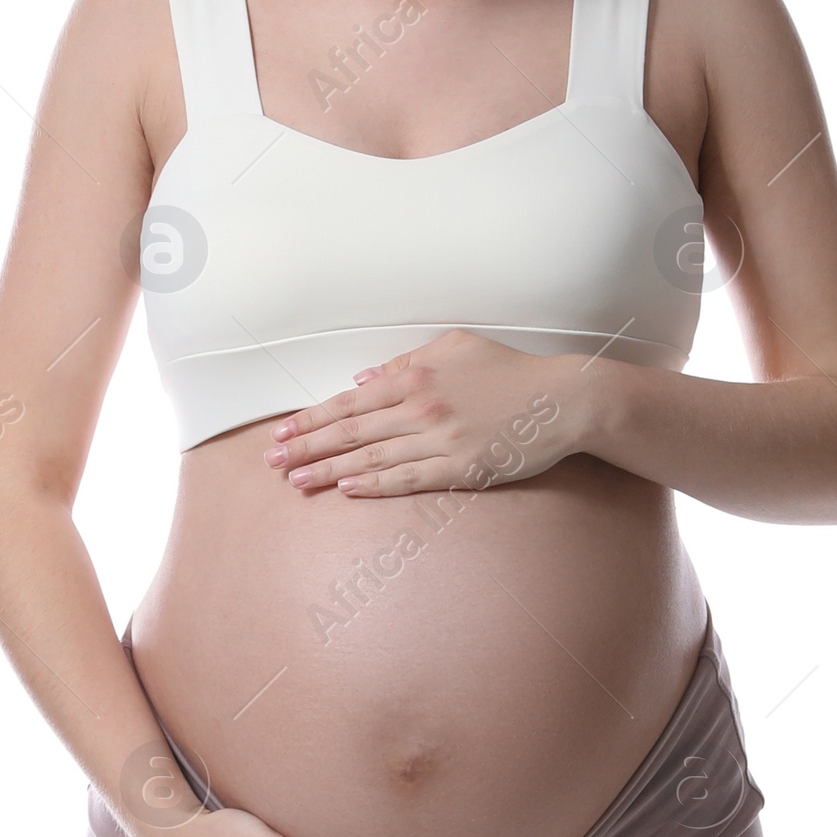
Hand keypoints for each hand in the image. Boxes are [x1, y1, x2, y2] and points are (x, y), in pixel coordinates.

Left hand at [265, 329, 572, 498]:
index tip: (283, 432)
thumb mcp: (457, 348)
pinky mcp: (460, 468)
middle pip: (351, 431)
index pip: (350, 402)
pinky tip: (347, 488)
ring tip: (298, 481)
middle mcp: (421, 406)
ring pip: (371, 458)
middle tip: (273, 462)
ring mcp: (440, 439)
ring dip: (329, 470)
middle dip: (307, 446)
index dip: (312, 419)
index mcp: (417, 375)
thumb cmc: (512, 372)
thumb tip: (364, 380)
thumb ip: (407, 360)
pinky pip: (407, 479)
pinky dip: (374, 484)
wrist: (563, 400)